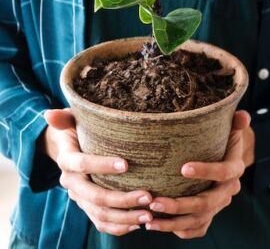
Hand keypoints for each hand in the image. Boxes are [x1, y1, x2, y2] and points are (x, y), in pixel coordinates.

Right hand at [43, 109, 153, 235]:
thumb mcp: (72, 119)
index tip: (127, 164)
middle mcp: (71, 183)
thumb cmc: (77, 129)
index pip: (82, 164)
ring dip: (124, 217)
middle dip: (121, 199)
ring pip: (99, 214)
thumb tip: (50, 113)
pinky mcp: (88, 208)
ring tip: (149, 214)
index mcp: (67, 160)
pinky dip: (118, 227)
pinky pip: (101, 223)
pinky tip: (138, 223)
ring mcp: (80, 198)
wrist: (68, 148)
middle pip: (93, 196)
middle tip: (148, 196)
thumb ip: (64, 117)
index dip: (101, 165)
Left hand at [145, 111, 253, 238]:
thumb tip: (242, 115)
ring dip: (173, 222)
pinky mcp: (209, 216)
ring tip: (149, 219)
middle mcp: (228, 191)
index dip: (206, 171)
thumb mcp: (231, 129)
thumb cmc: (223, 141)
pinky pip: (197, 229)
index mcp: (235, 169)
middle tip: (155, 201)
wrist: (226, 161)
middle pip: (206, 203)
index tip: (183, 168)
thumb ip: (236, 122)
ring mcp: (218, 206)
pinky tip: (159, 226)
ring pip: (199, 220)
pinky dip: (180, 230)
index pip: (224, 172)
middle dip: (180, 205)